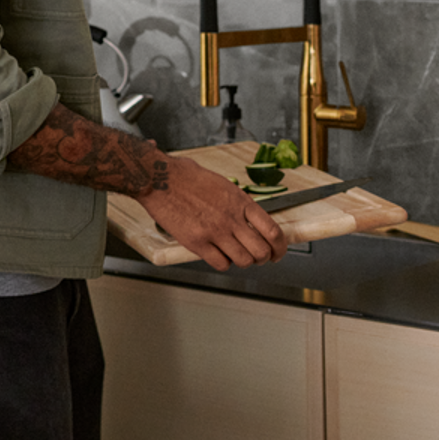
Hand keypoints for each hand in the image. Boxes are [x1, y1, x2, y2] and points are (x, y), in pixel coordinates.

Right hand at [137, 154, 286, 270]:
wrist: (158, 178)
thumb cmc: (184, 176)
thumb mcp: (221, 183)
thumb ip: (237, 202)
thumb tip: (248, 215)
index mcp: (240, 201)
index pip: (273, 231)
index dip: (280, 247)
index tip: (278, 252)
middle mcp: (231, 219)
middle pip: (261, 250)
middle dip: (263, 258)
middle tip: (258, 258)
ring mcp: (214, 232)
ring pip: (243, 260)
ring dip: (242, 261)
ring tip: (235, 256)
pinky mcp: (196, 242)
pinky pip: (220, 263)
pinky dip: (222, 263)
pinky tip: (216, 255)